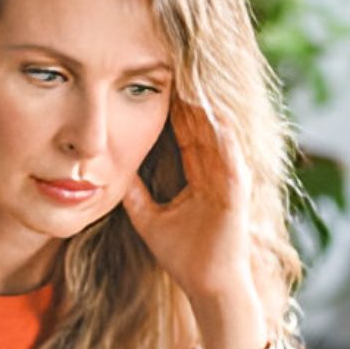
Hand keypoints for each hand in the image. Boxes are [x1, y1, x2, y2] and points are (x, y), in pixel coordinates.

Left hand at [120, 99, 265, 348]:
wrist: (207, 287)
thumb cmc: (184, 256)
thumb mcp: (149, 218)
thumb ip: (135, 194)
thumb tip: (111, 175)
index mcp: (199, 174)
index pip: (185, 131)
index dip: (172, 106)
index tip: (156, 79)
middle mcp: (217, 170)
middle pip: (202, 124)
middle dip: (189, 95)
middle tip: (174, 61)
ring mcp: (229, 179)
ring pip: (218, 133)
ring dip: (207, 106)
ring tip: (193, 76)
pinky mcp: (237, 192)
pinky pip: (230, 158)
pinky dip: (223, 137)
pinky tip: (213, 115)